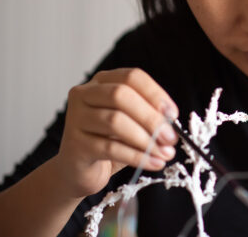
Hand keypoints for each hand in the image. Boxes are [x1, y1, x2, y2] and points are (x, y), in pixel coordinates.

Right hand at [52, 68, 178, 197]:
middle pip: (121, 95)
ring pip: (115, 122)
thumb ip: (149, 116)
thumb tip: (172, 124)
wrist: (78, 170)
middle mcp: (84, 94)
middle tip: (170, 137)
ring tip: (165, 153)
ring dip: (146, 140)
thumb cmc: (109, 142)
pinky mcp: (74, 144)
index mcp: (102, 81)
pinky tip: (153, 162)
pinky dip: (137, 157)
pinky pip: (110, 148)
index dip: (155, 94)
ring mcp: (75, 118)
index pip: (132, 77)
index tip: (173, 114)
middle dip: (151, 117)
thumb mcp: (132, 123)